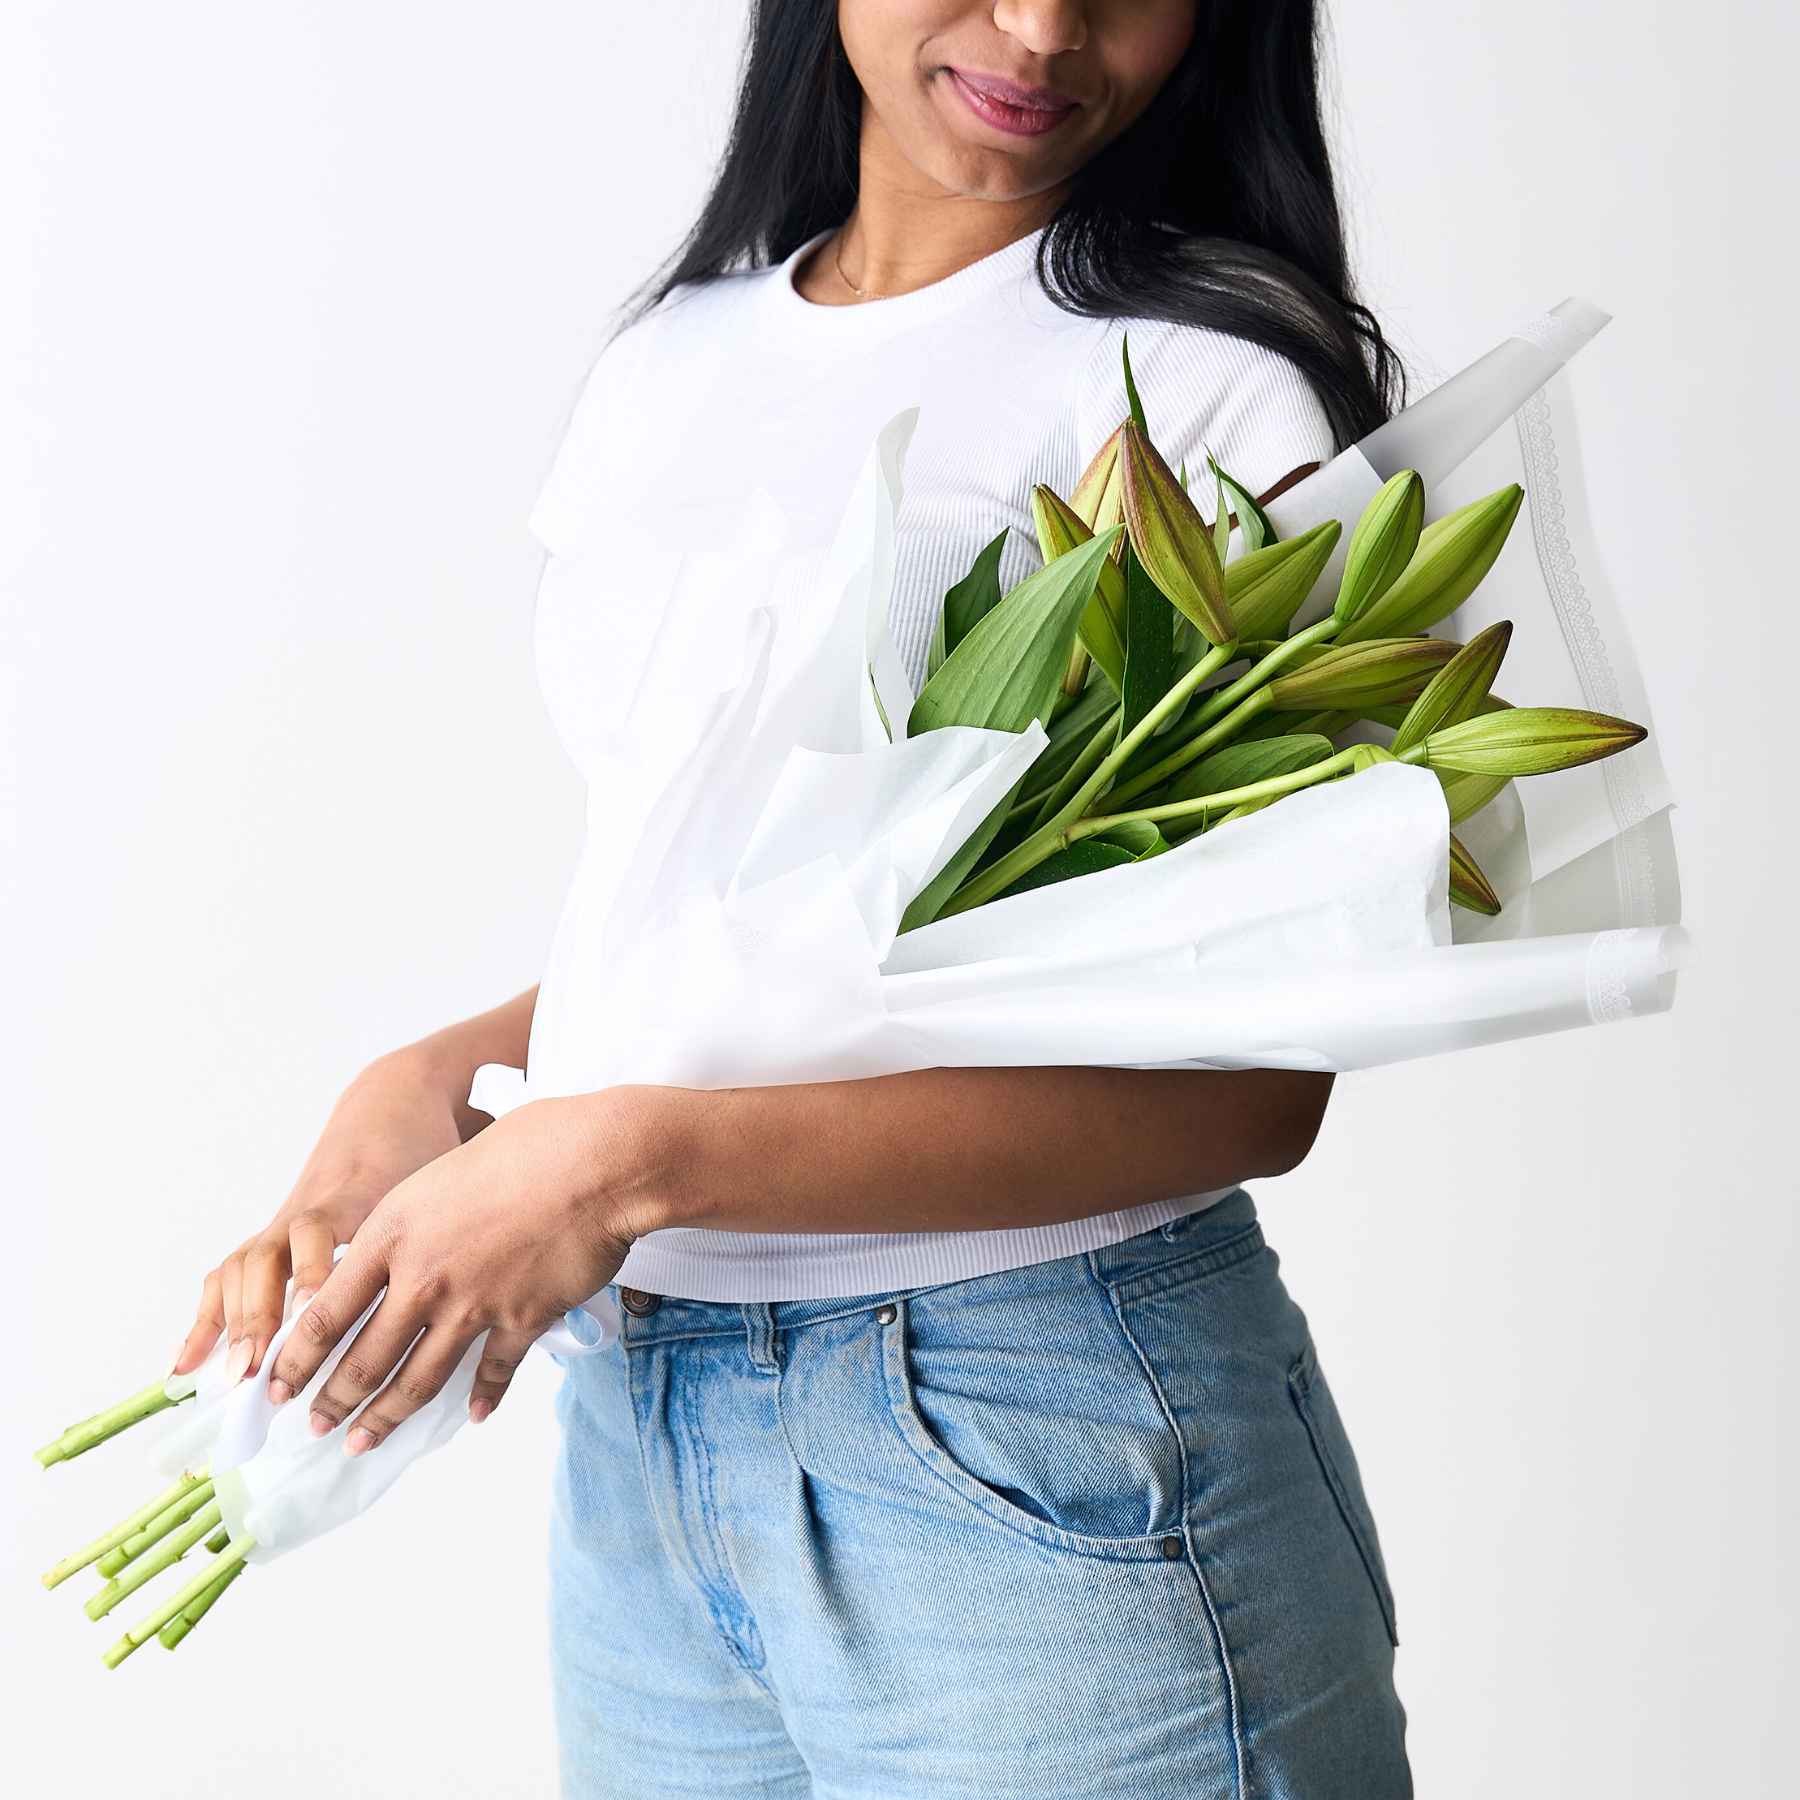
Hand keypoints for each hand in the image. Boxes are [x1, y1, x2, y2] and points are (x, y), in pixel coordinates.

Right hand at [173, 1052, 469, 1384]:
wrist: (395, 1103)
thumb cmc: (427, 1147)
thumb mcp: (446, 1179)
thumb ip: (457, 1224)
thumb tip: (489, 1283)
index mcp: (354, 1194)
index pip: (318, 1232)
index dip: (310, 1273)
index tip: (309, 1317)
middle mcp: (309, 1210)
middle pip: (268, 1259)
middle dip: (262, 1318)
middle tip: (263, 1371)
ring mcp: (285, 1221)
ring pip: (245, 1268)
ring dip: (234, 1323)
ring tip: (234, 1377)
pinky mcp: (274, 1233)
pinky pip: (229, 1273)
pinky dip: (206, 1318)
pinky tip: (186, 1365)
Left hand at [265, 1091, 651, 1446]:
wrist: (594, 1163)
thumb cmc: (528, 1145)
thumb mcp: (442, 1173)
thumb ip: (414, 1221)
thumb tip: (402, 1251)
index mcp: (394, 1233)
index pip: (326, 1312)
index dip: (296, 1359)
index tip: (277, 1386)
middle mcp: (423, 1277)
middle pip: (365, 1357)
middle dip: (333, 1401)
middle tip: (313, 1428)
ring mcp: (473, 1304)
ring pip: (418, 1378)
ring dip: (387, 1416)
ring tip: (363, 1441)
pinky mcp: (522, 1319)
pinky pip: (494, 1370)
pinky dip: (483, 1396)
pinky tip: (475, 1414)